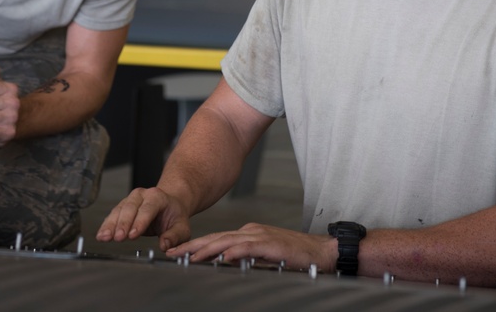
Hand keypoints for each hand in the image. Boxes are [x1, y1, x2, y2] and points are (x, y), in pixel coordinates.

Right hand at [96, 187, 191, 250]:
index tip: (133, 234)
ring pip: (118, 211)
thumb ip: (175, 236)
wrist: (169, 205)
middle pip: (130, 208)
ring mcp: (130, 200)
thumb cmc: (174, 216)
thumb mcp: (182, 227)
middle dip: (123, 224)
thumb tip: (165, 245)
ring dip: (111, 225)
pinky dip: (106, 226)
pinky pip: (113, 215)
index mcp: (158, 197)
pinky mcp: (122, 207)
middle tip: (118, 237)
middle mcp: (142, 195)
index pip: (148, 209)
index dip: (140, 222)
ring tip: (104, 237)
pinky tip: (101, 235)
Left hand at [169, 223, 335, 272]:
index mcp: (248, 233)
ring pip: (227, 241)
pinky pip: (248, 248)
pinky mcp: (271, 244)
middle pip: (216, 237)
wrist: (322, 251)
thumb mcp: (264, 257)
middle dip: (192, 245)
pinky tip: (222, 257)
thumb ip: (245, 258)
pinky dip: (233, 252)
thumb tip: (224, 264)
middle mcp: (251, 231)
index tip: (178, 252)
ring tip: (189, 256)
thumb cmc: (296, 256)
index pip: (216, 238)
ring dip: (206, 249)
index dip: (196, 245)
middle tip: (173, 252)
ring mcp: (260, 236)